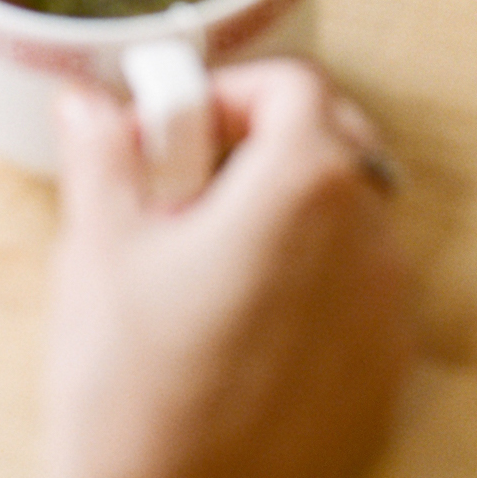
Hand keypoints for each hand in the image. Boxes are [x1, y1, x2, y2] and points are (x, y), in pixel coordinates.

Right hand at [37, 61, 415, 477]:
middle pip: (336, 146)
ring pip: (353, 223)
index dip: (230, 92)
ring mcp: (388, 317)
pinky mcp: (387, 381)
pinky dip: (316, 288)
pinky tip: (244, 327)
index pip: (294, 85)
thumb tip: (87, 102)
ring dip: (294, 219)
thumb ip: (103, 152)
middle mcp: (369, 242)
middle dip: (268, 147)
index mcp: (305, 188)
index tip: (179, 130)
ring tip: (210, 262)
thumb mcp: (100, 248)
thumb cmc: (130, 392)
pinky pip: (362, 299)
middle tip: (191, 187)